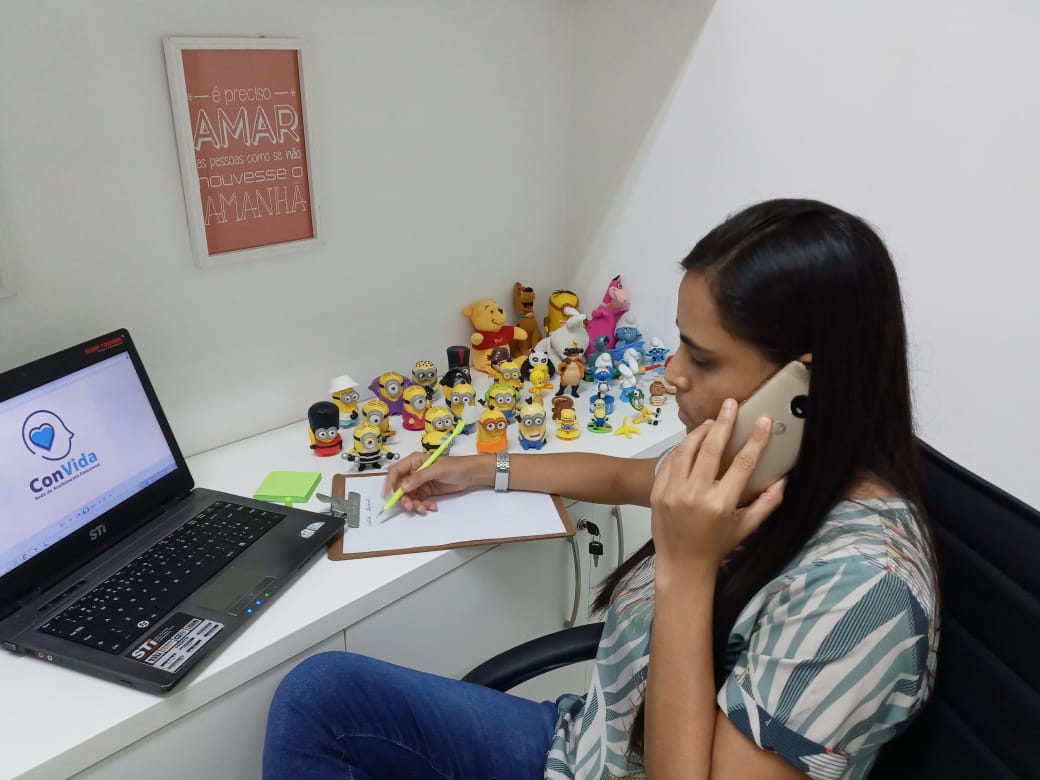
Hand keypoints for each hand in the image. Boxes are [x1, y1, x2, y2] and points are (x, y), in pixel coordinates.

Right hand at [383, 453, 487, 514]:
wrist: (471, 474)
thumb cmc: (455, 466)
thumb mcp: (437, 470)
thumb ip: (419, 478)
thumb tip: (403, 487)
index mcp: (414, 461)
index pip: (395, 472)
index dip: (390, 483)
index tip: (389, 496)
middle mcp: (414, 472)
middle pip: (401, 487)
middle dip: (404, 498)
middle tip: (411, 507)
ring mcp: (420, 483)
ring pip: (410, 497)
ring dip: (415, 504)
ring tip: (425, 508)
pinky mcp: (427, 492)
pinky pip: (420, 501)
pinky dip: (424, 505)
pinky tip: (433, 507)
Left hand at [650, 398, 785, 577]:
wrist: (682, 564)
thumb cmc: (718, 545)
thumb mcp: (747, 527)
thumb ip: (768, 503)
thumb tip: (785, 479)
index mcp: (721, 503)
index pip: (743, 464)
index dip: (755, 440)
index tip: (763, 421)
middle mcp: (696, 494)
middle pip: (711, 448)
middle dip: (724, 422)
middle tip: (732, 404)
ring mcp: (673, 491)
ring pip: (687, 449)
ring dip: (700, 431)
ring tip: (712, 421)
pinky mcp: (658, 491)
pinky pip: (671, 461)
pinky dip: (683, 448)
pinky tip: (693, 440)